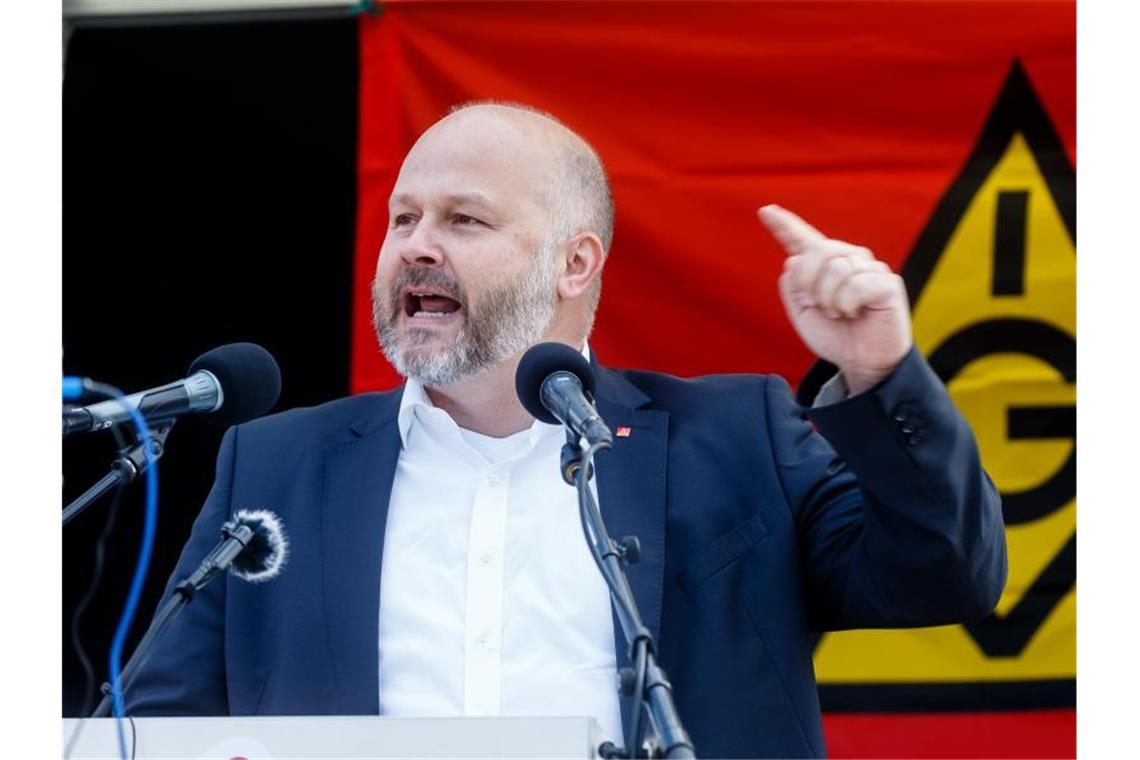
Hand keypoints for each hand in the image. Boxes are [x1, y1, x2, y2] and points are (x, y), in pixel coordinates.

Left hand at [758, 204, 911, 394]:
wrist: (862, 363)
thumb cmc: (836, 337)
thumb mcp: (803, 314)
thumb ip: (792, 288)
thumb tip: (794, 260)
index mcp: (825, 266)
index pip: (804, 240)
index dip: (785, 225)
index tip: (765, 211)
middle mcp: (849, 260)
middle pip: (819, 249)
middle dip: (809, 281)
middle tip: (818, 305)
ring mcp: (870, 269)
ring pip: (837, 268)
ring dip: (829, 299)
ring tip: (839, 314)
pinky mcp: (887, 283)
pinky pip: (856, 284)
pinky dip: (847, 304)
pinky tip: (854, 313)